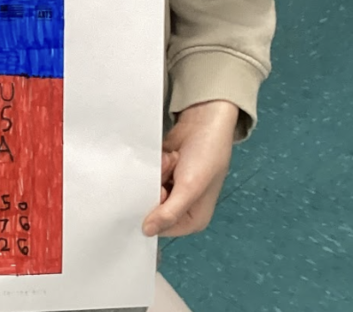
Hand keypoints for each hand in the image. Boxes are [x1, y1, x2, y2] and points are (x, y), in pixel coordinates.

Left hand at [142, 99, 237, 237]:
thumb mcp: (190, 187)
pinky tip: (169, 154)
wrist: (205, 120)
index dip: (151, 215)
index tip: (148, 197)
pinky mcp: (166, 171)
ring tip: (172, 160)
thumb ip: (169, 211)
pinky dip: (157, 163)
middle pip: (153, 208)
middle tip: (166, 175)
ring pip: (149, 189)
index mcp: (193, 219)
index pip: (162, 229)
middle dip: (155, 188)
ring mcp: (173, 188)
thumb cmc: (206, 155)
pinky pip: (150, 174)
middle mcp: (181, 206)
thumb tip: (146, 231)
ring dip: (157, 173)